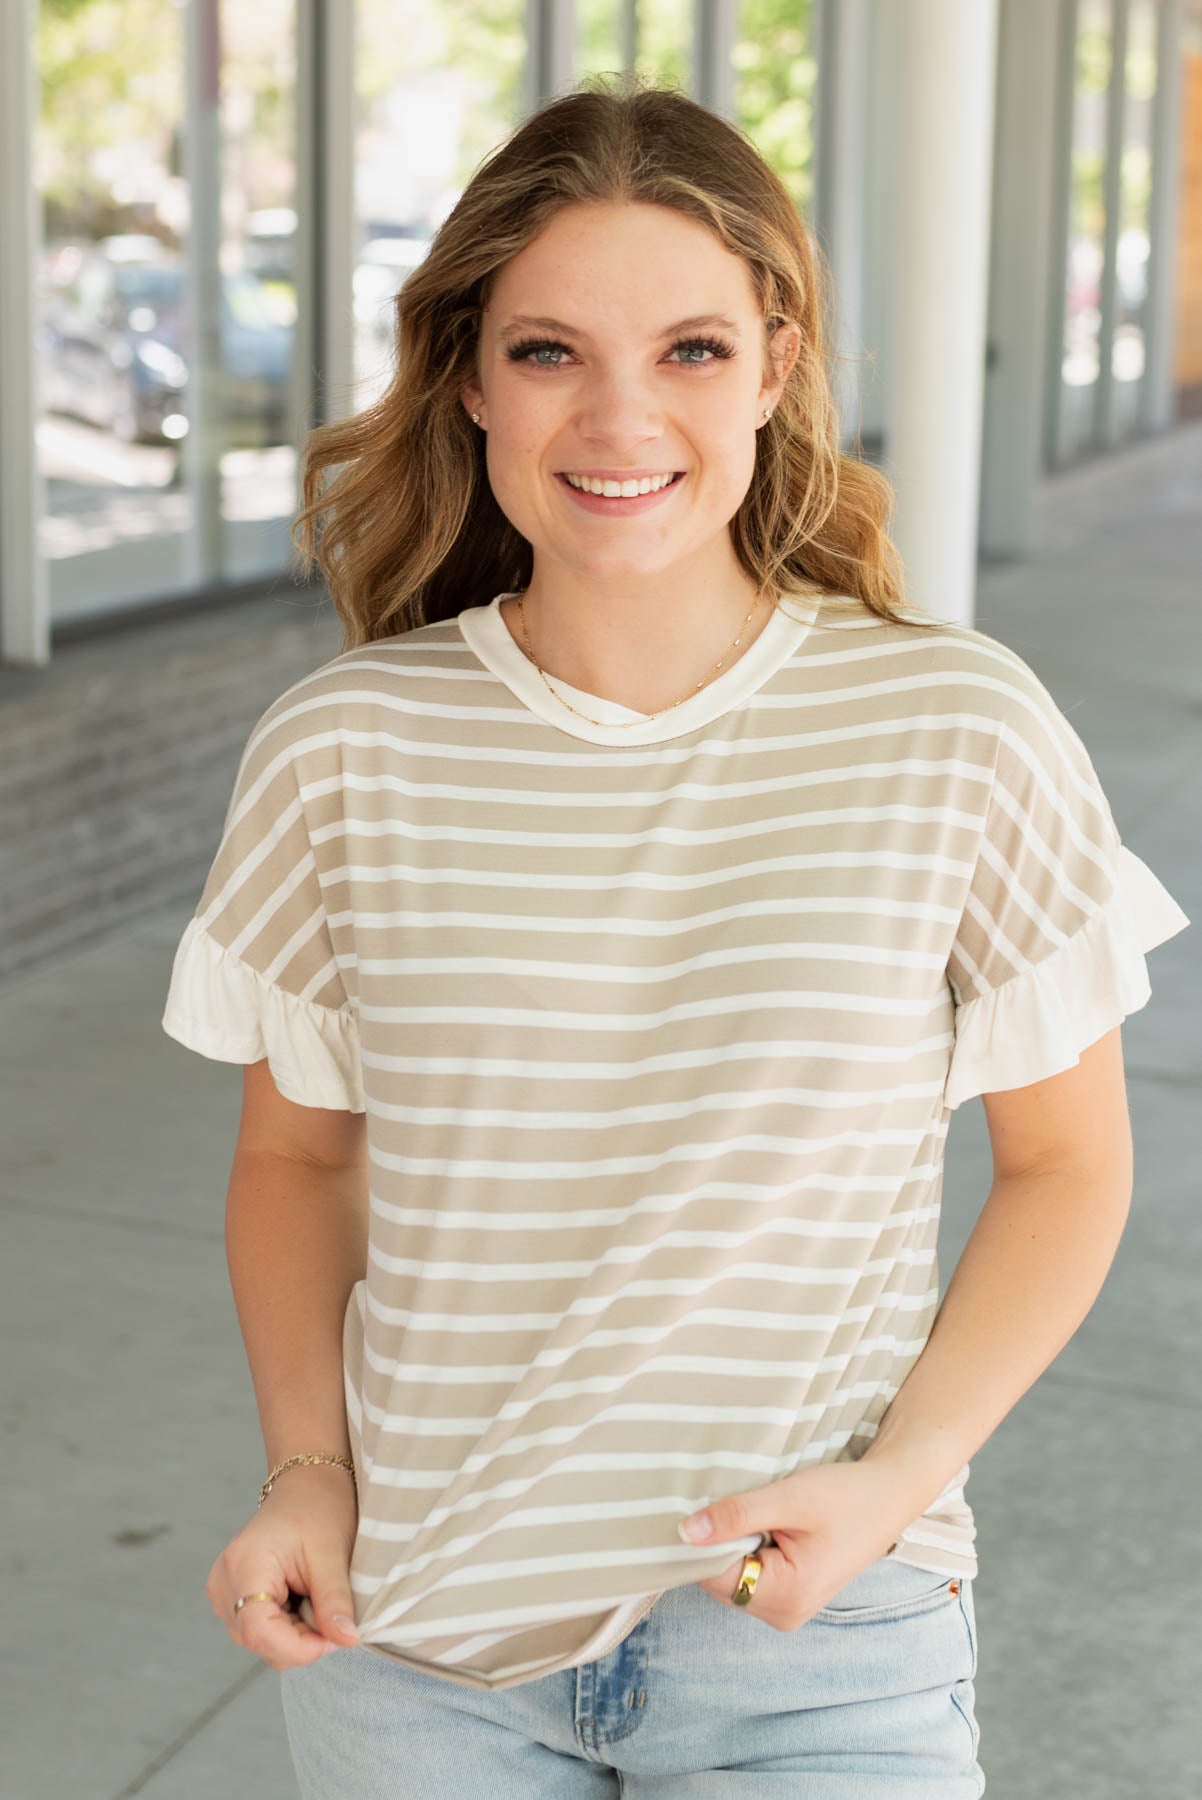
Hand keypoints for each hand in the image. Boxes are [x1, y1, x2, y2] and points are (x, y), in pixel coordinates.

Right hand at [204, 1463, 361, 1669]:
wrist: (306, 1485)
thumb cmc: (319, 1508)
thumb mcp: (333, 1554)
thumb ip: (335, 1602)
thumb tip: (347, 1640)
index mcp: (244, 1565)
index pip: (259, 1631)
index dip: (299, 1647)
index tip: (337, 1638)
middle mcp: (223, 1582)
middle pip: (259, 1641)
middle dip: (302, 1642)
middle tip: (336, 1618)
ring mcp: (224, 1591)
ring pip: (259, 1642)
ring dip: (295, 1636)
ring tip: (317, 1600)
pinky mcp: (231, 1596)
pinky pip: (259, 1630)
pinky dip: (286, 1627)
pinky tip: (303, 1601)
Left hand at [679, 1458, 921, 1632]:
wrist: (889, 1496)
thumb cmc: (846, 1496)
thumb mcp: (789, 1499)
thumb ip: (736, 1516)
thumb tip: (685, 1532)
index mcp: (786, 1598)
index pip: (713, 1575)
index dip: (699, 1541)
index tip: (696, 1506)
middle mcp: (784, 1614)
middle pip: (720, 1580)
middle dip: (716, 1543)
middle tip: (727, 1501)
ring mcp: (787, 1608)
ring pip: (732, 1577)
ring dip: (732, 1544)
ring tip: (753, 1510)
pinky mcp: (790, 1595)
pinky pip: (749, 1574)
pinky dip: (746, 1548)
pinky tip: (762, 1523)